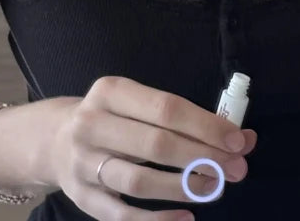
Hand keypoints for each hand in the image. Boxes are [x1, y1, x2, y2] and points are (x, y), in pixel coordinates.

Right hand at [49, 76, 257, 218]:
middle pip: (155, 144)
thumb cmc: (112, 118)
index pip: (166, 108)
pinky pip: (123, 215)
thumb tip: (245, 137)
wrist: (54, 141)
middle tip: (235, 169)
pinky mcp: (82, 199)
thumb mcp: (139, 103)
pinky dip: (157, 220)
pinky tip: (186, 217)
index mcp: (111, 91)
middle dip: (202, 157)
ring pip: (139, 181)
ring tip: (215, 188)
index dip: (205, 125)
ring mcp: (83, 164)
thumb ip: (188, 119)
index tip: (238, 140)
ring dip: (183, 187)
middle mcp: (92, 124)